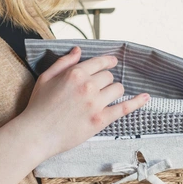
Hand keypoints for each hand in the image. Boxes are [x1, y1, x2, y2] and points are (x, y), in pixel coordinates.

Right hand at [20, 46, 149, 159]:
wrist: (37, 133)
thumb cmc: (38, 106)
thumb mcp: (46, 78)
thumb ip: (64, 62)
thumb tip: (78, 50)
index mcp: (75, 74)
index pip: (99, 62)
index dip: (107, 62)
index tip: (113, 62)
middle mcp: (88, 86)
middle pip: (108, 76)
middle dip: (105, 80)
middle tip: (97, 88)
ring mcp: (96, 104)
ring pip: (117, 89)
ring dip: (114, 90)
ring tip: (107, 96)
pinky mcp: (100, 120)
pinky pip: (124, 108)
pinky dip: (137, 102)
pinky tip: (145, 97)